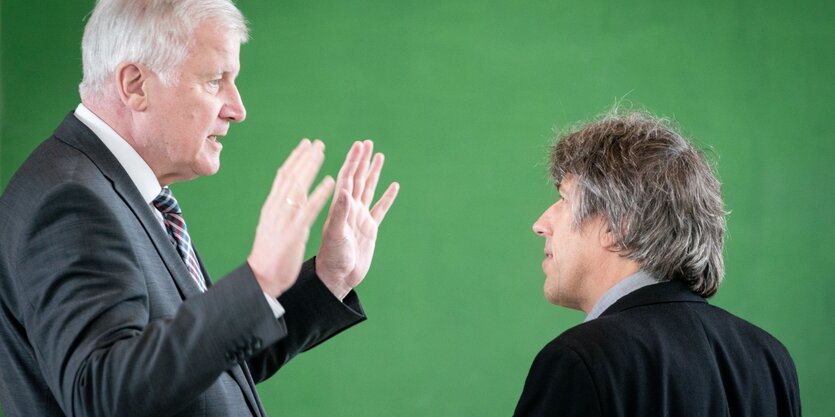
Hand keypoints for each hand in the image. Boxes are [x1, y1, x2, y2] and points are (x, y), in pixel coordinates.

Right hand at [248, 139, 334, 297]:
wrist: (261, 278)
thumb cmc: (267, 257)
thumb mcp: (270, 229)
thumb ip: (278, 214)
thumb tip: (282, 201)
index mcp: (271, 208)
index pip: (282, 177)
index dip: (294, 160)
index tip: (304, 146)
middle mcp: (276, 209)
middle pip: (290, 176)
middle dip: (304, 158)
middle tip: (317, 143)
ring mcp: (285, 219)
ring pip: (298, 186)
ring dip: (311, 167)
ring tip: (323, 153)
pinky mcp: (295, 232)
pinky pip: (309, 208)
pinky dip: (320, 193)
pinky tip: (331, 181)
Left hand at [316, 140, 399, 299]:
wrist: (337, 278)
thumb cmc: (332, 258)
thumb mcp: (335, 234)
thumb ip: (341, 212)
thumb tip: (345, 189)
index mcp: (340, 207)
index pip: (347, 178)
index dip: (353, 161)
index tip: (359, 145)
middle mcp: (350, 209)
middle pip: (357, 179)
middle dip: (362, 160)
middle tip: (367, 142)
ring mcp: (360, 218)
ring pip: (368, 190)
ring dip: (373, 173)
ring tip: (379, 156)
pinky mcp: (370, 229)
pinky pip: (380, 209)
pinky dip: (387, 197)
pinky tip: (394, 186)